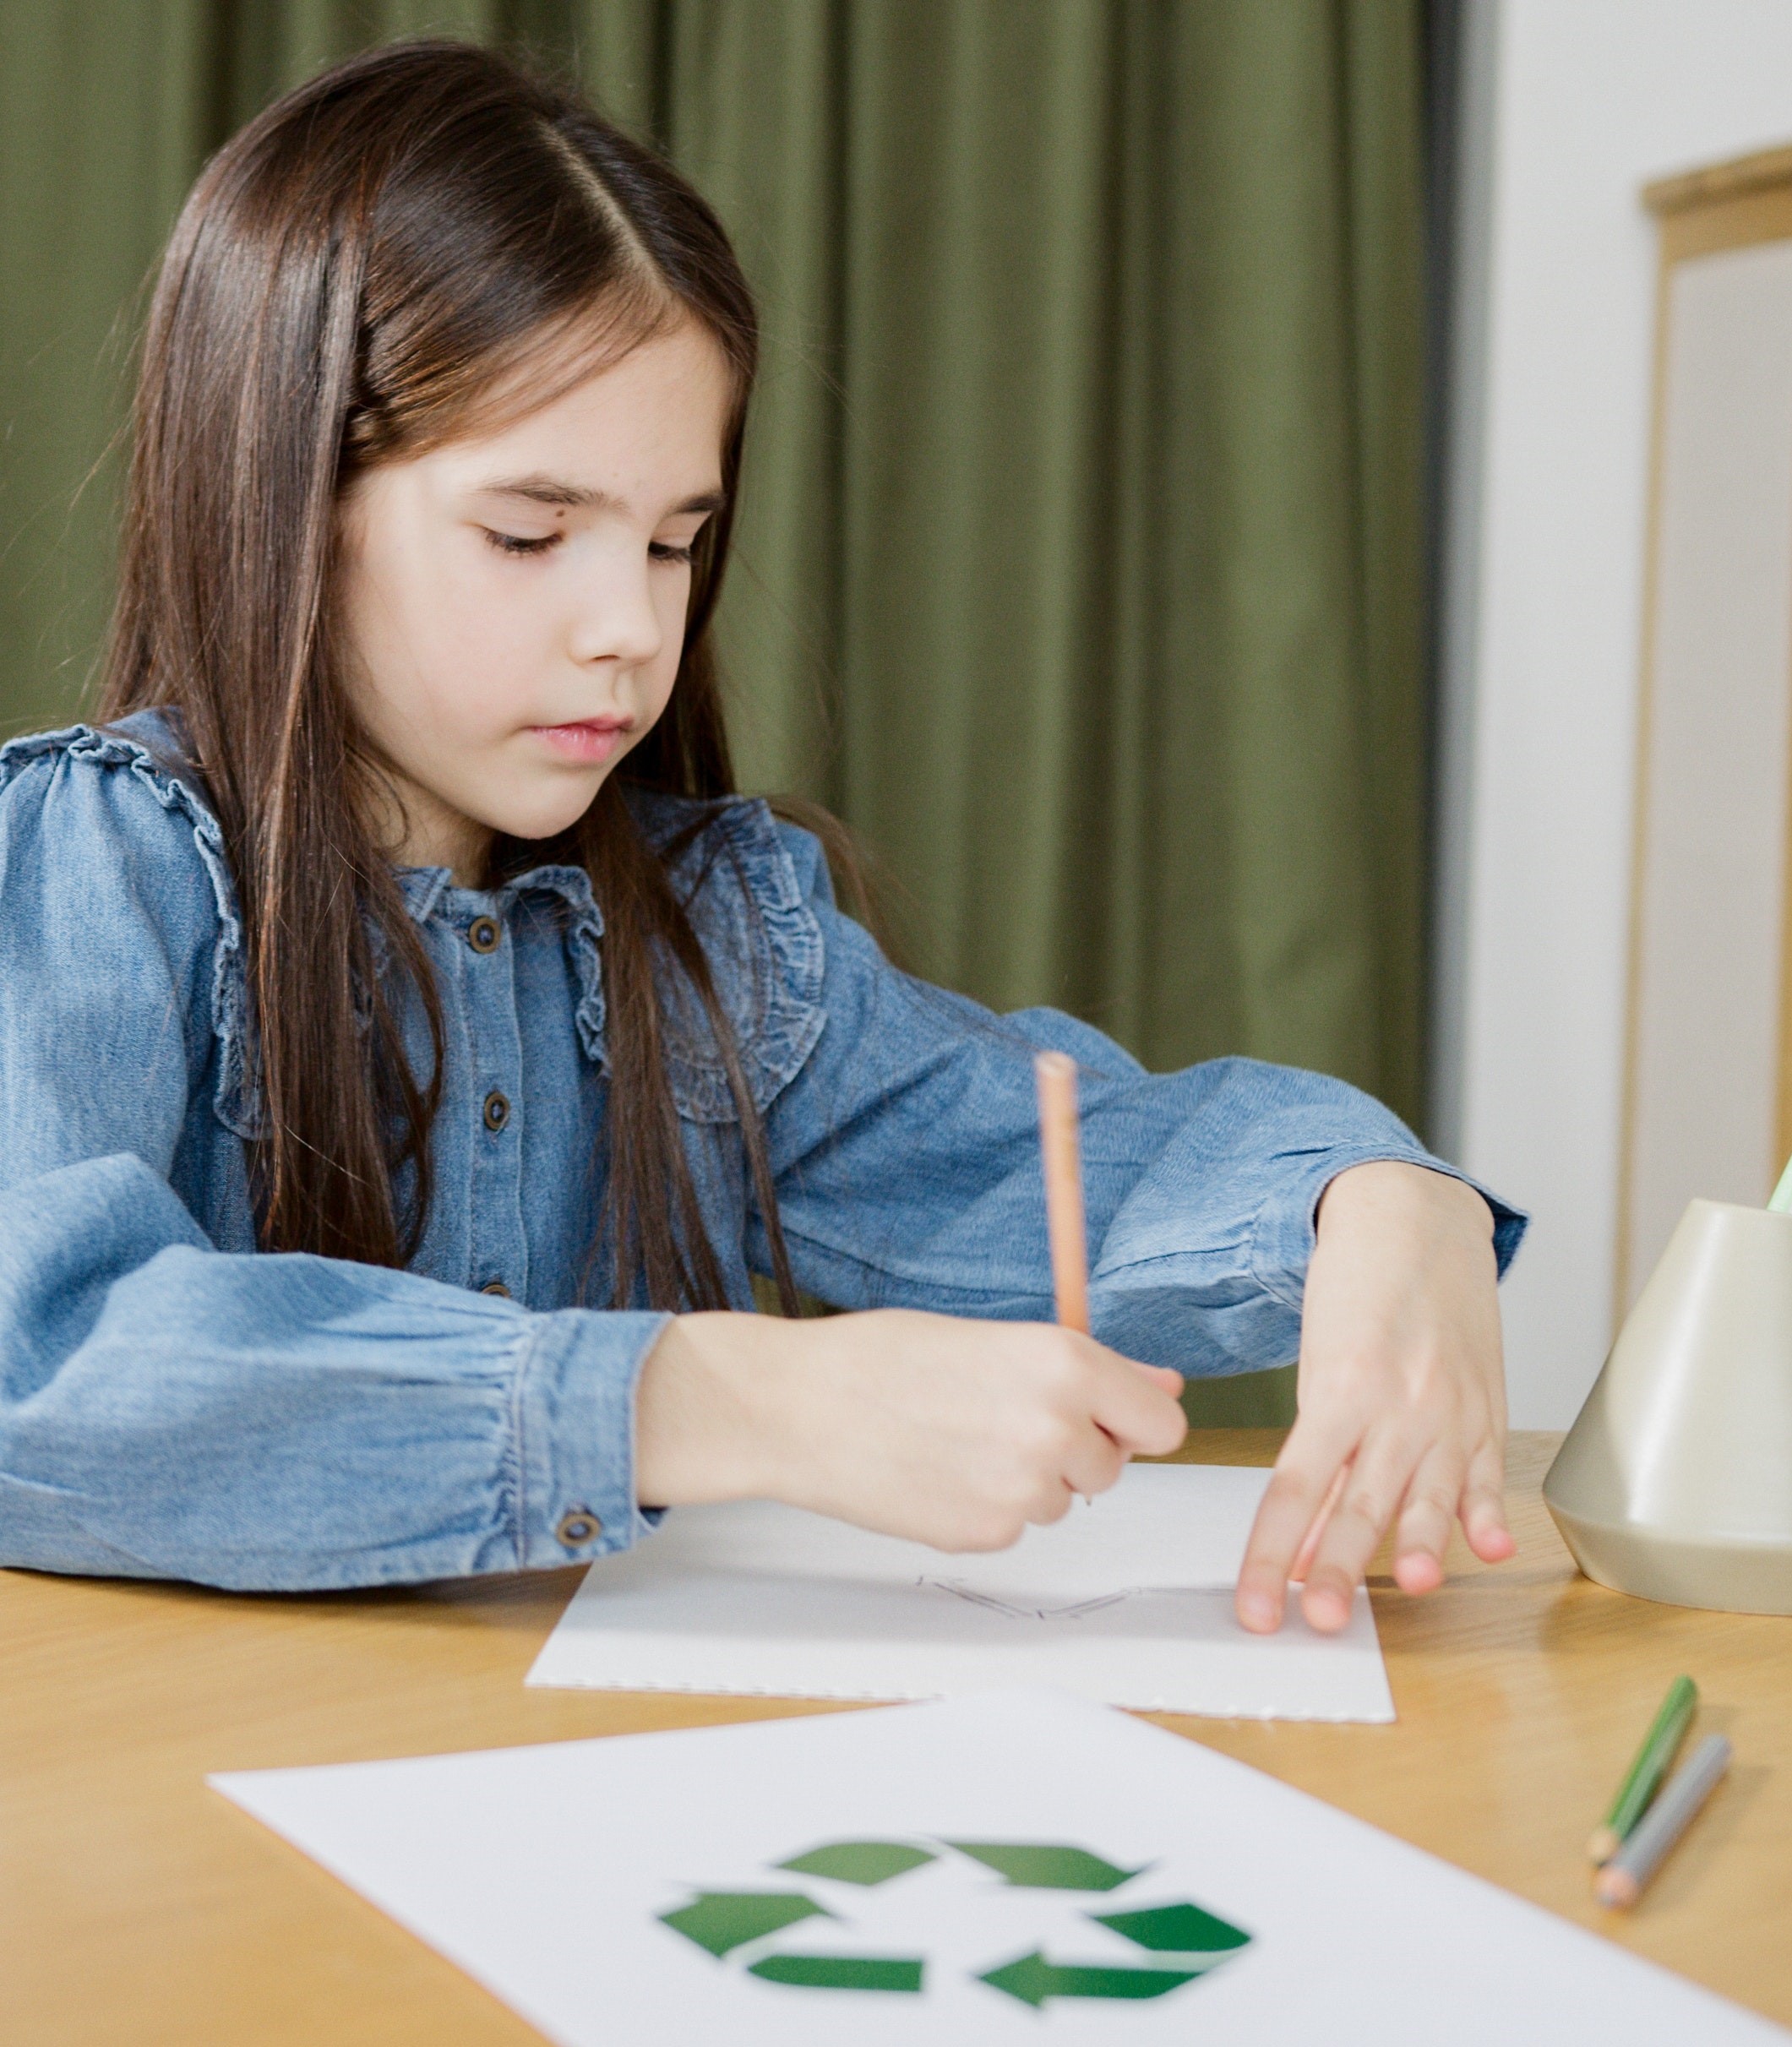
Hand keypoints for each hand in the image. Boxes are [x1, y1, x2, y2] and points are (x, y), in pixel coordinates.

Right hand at [636, 1308, 1186, 1549]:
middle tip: (999, 1418)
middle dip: (1073, 1450)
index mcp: (1066, 1363)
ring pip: (1063, 1500)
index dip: (1130, 1420)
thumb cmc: (881, 1359)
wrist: (798, 1406)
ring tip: (957, 1441)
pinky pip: (1016, 1528)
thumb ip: (1092, 1368)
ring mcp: (1025, 1490)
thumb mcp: (997, 1339)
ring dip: (1028, 1480)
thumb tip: (1166, 1384)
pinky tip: (937, 1473)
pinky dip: (986, 1508)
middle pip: (1113, 1466)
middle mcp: (1057, 1427)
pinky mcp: (988, 1536)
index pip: (1163, 1423)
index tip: (1103, 1416)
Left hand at [1234, 1161, 1513, 1634]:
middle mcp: (1393, 1404)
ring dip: (1420, 1543)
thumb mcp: (1320, 1368)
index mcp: (1336, 1390)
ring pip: (1429, 1490)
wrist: (1413, 1221)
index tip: (1253, 1607)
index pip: (1293, 1488)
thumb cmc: (1353, 1297)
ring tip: (1413, 1586)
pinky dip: (1491, 1510)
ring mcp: (1447, 1408)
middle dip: (1339, 1567)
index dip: (1270, 1553)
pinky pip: (1489, 1469)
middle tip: (1318, 1621)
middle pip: (1359, 1499)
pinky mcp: (1488, 1409)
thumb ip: (1320, 1459)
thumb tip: (1301, 1548)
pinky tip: (1492, 1546)